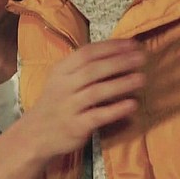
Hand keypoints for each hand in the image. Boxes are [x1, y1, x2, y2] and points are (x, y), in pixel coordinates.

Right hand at [18, 39, 144, 159]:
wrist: (36, 134)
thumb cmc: (57, 103)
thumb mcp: (62, 80)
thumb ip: (84, 67)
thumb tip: (119, 52)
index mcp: (61, 70)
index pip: (87, 52)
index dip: (111, 47)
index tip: (133, 44)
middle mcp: (63, 86)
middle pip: (93, 69)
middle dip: (120, 61)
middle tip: (142, 58)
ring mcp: (69, 107)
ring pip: (96, 91)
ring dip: (121, 84)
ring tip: (142, 79)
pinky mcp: (75, 126)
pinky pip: (98, 116)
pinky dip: (116, 110)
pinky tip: (132, 105)